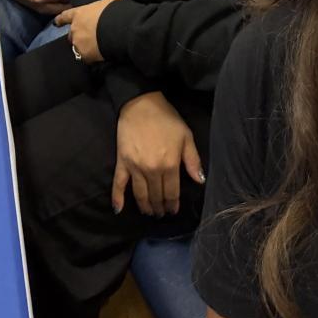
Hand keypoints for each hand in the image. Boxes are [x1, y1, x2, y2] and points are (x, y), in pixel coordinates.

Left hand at [54, 0, 121, 62]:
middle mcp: (75, 29)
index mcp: (78, 14)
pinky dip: (89, 56)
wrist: (118, 30)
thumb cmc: (112, 11)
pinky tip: (97, 56)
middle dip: (76, 35)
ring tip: (92, 47)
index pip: (64, 17)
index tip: (56, 23)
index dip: (60, 20)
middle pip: (70, 34)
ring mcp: (79, 43)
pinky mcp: (85, 55)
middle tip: (85, 36)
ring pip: (77, 46)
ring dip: (82, 46)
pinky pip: (85, 57)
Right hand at [111, 92, 204, 216]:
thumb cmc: (167, 119)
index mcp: (170, 165)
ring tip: (149, 213)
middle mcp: (153, 170)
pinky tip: (118, 209)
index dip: (173, 204)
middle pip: (156, 195)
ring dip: (145, 206)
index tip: (173, 211)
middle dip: (160, 207)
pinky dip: (117, 197)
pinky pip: (119, 183)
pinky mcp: (122, 162)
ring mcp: (135, 168)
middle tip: (162, 213)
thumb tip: (199, 181)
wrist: (141, 104)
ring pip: (140, 194)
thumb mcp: (186, 136)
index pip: (172, 192)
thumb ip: (193, 160)